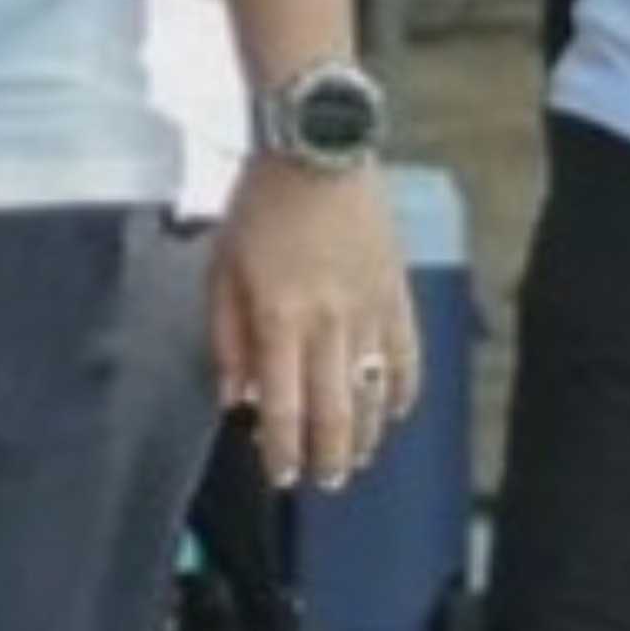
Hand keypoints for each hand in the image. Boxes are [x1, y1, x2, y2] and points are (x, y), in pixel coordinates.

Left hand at [213, 156, 422, 494]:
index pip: (283, 406)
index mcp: (279, 318)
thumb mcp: (222, 264)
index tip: (279, 476)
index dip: (282, 450)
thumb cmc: (260, 203)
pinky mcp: (399, 299)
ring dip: (364, 438)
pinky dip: (399, 395)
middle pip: (334, 415)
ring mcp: (370, 315)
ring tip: (352, 459)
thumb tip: (235, 396)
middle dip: (326, 458)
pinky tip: (390, 412)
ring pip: (373, 399)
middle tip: (321, 482)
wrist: (318, 148)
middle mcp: (329, 326)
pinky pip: (407, 362)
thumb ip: (226, 335)